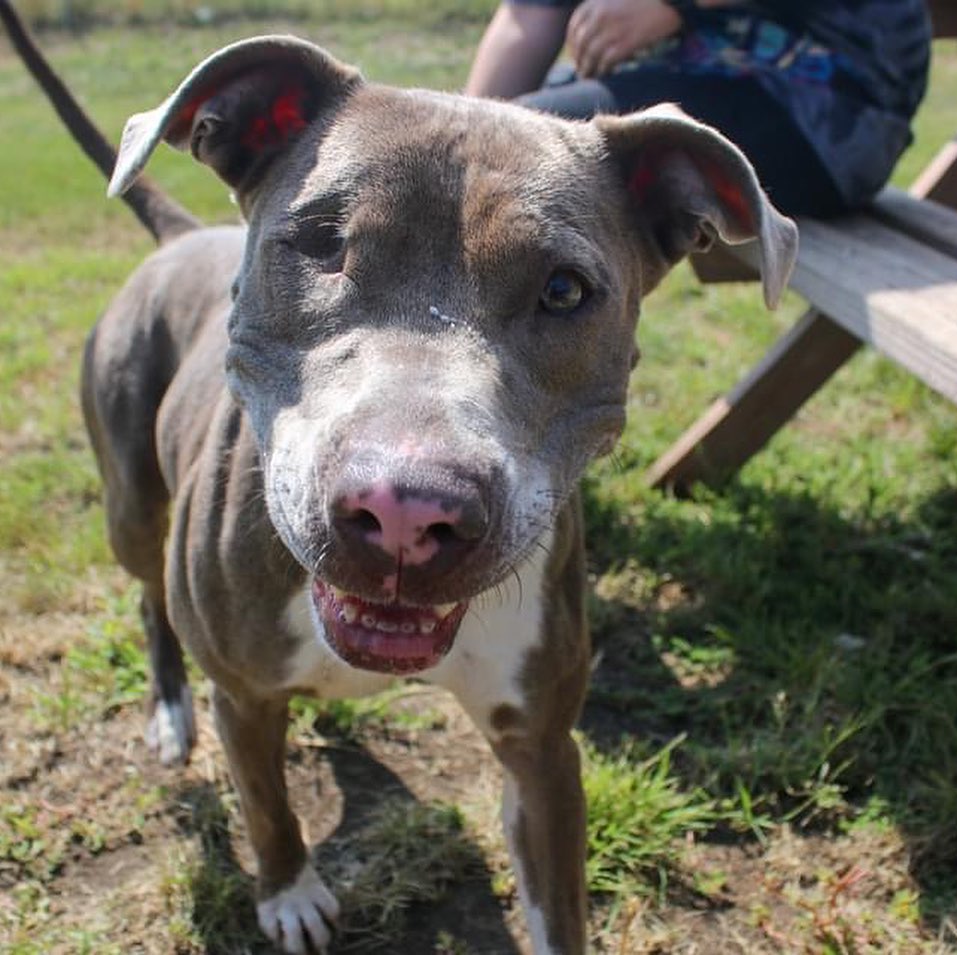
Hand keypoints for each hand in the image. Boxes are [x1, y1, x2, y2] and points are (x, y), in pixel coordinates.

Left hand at [567, 0, 682, 77]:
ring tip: (589, 77)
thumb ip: (602, 10)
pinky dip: (604, 70)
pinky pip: (607, 61)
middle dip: (579, 60)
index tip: (575, 55)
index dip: (572, 45)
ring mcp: (613, 29)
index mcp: (597, 3)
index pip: (574, 27)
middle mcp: (601, 15)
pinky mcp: (627, 42)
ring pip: (591, 56)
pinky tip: (605, 74)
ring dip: (588, 69)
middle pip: (581, 44)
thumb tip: (589, 32)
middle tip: (581, 71)